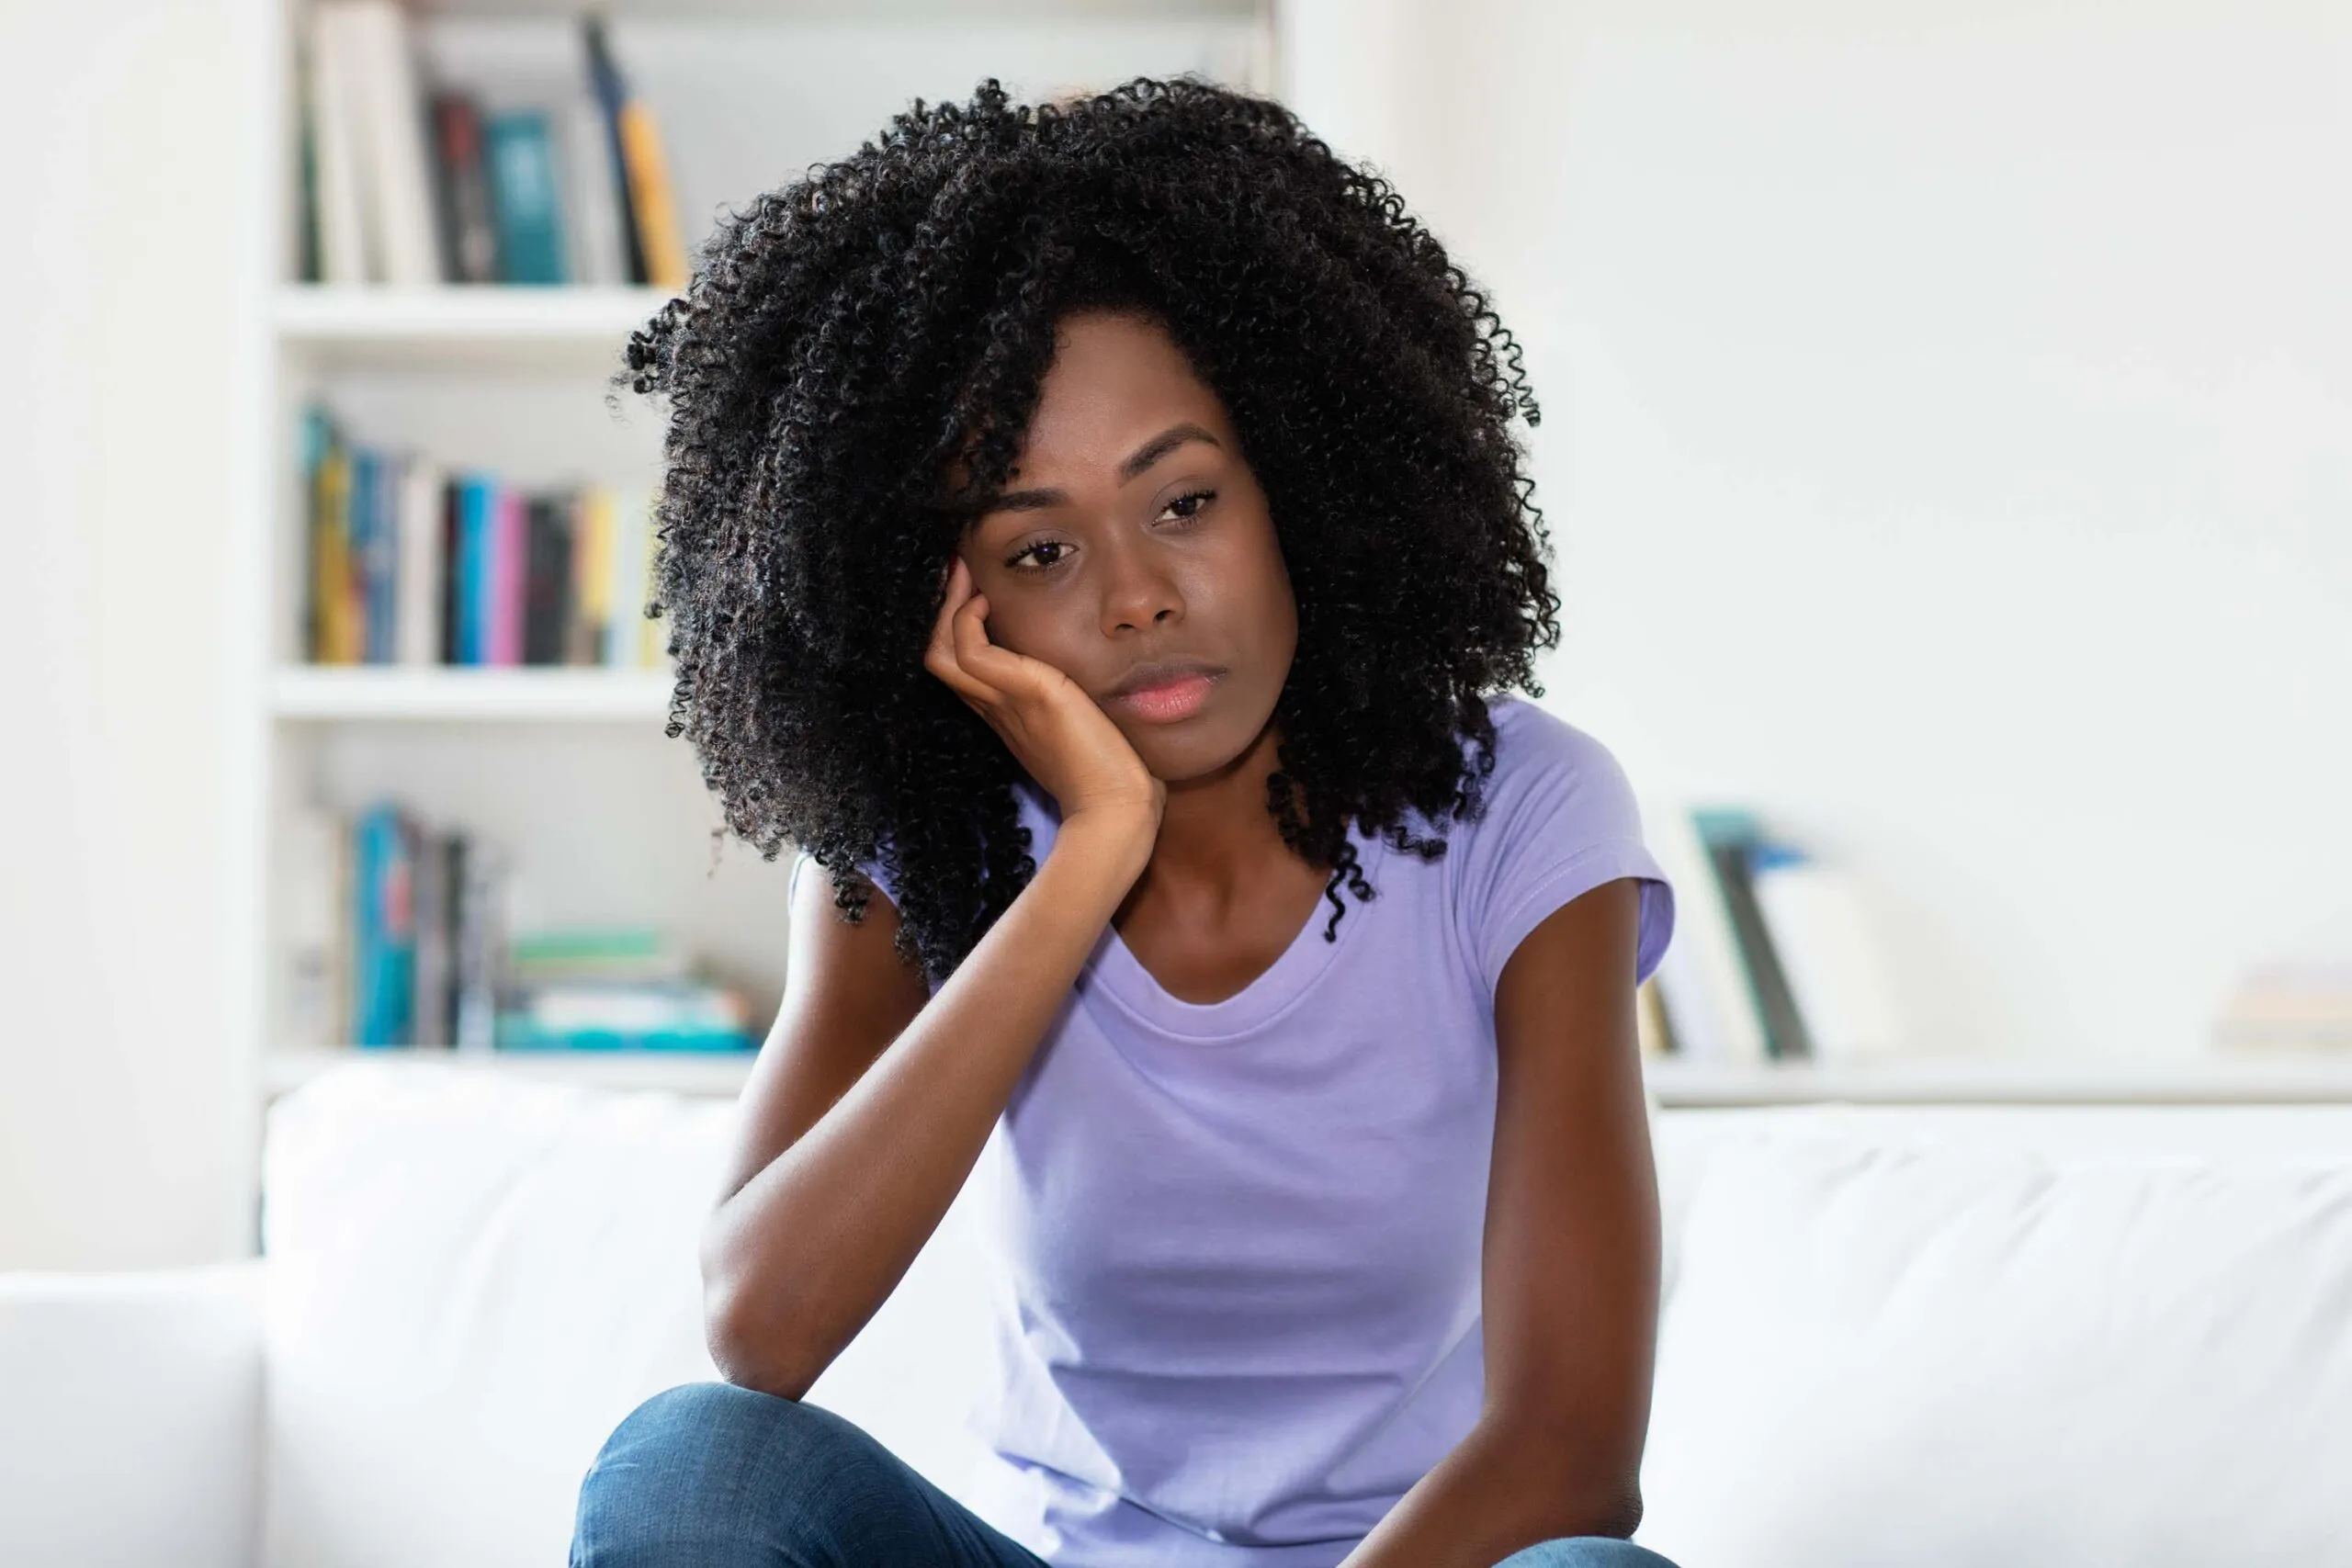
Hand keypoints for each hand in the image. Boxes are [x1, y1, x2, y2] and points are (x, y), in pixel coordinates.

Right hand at [924, 554, 1166, 835]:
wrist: (1118, 810)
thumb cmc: (1114, 777)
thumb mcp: (1088, 728)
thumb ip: (1080, 705)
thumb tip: (1100, 686)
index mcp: (1009, 717)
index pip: (964, 668)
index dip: (956, 630)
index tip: (970, 592)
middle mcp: (997, 709)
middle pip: (940, 657)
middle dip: (940, 610)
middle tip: (954, 570)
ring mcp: (1006, 703)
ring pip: (942, 653)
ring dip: (946, 607)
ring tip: (963, 574)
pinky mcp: (1028, 692)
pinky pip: (971, 653)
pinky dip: (966, 621)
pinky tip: (986, 602)